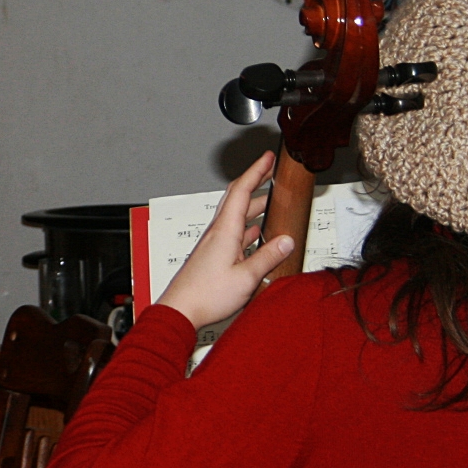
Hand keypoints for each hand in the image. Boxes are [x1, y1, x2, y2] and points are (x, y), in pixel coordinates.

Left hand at [155, 151, 295, 330]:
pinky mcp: (214, 255)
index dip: (255, 171)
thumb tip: (287, 241)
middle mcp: (218, 233)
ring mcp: (215, 243)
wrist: (180, 310)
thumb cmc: (205, 295)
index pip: (241, 190)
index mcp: (225, 231)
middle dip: (255, 183)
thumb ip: (268, 257)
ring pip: (237, 216)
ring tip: (271, 202)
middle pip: (238, 199)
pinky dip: (248, 227)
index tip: (267, 158)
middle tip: (271, 173)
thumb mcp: (246, 277)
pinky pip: (234, 233)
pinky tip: (257, 234)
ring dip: (254, 206)